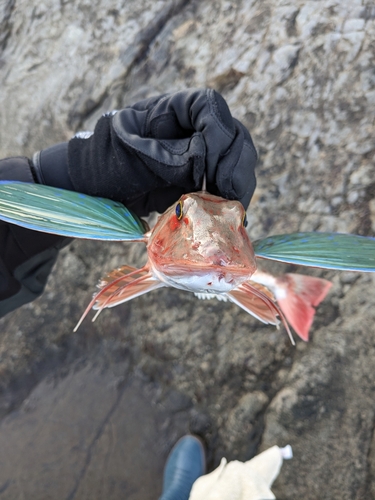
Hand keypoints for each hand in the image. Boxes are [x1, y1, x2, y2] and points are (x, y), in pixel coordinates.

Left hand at [36, 89, 256, 215]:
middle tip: (230, 195)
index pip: (209, 107)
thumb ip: (166, 156)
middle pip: (232, 135)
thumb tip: (203, 162)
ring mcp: (199, 155)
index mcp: (170, 110)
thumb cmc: (104, 163)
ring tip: (231, 209)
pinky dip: (230, 200)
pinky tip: (228, 216)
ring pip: (235, 161)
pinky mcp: (199, 180)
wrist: (95, 191)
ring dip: (238, 185)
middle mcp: (191, 129)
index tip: (211, 169)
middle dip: (235, 165)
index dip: (219, 134)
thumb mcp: (130, 156)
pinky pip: (226, 185)